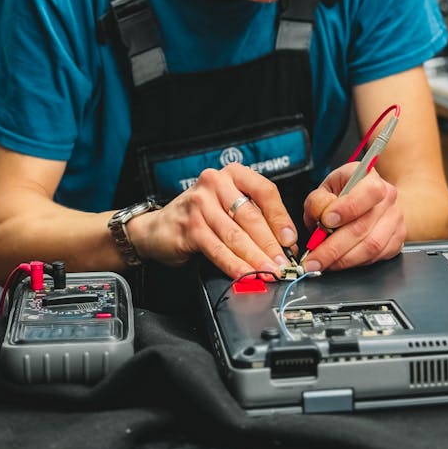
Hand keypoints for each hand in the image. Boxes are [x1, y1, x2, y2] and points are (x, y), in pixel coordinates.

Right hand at [126, 163, 297, 278]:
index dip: (280, 217)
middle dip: (270, 244)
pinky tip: (245, 274)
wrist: (157, 228)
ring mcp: (200, 204)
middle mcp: (215, 183)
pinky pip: (218, 249)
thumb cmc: (199, 216)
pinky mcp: (190, 226)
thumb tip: (284, 242)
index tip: (290, 239)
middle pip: (251, 216)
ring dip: (255, 258)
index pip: (265, 191)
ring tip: (269, 272)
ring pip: (236, 235)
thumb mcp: (228, 205)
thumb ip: (253, 216)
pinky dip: (234, 265)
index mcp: (232, 174)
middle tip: (283, 263)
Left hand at [301, 162, 405, 271]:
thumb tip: (321, 215)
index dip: (347, 208)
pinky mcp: (397, 240)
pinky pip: (376, 258)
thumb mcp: (326, 188)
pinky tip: (338, 263)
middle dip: (334, 247)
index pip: (368, 192)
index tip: (326, 221)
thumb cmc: (344, 194)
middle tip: (314, 258)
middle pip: (364, 226)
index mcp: (370, 177)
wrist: (370, 200)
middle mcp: (387, 197)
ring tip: (322, 263)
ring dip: (342, 260)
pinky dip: (354, 263)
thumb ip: (318, 200)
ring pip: (371, 246)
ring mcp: (395, 219)